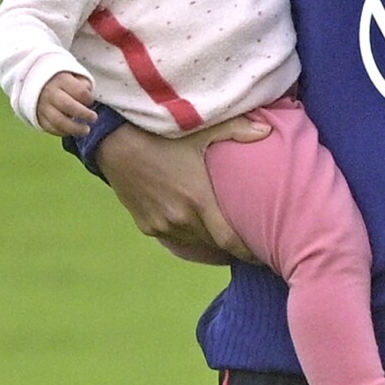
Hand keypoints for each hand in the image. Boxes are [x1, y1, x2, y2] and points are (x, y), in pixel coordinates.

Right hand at [35, 73, 96, 136]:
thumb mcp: (74, 76)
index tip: (91, 101)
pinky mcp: (38, 116)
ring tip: (85, 130)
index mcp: (62, 80)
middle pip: (68, 106)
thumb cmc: (62, 81)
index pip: (79, 91)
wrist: (36, 83)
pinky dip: (62, 132)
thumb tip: (88, 97)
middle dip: (84, 114)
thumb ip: (83, 84)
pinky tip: (72, 132)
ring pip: (58, 121)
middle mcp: (50, 93)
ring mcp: (43, 106)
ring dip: (74, 128)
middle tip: (93, 118)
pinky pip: (50, 128)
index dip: (88, 98)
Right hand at [95, 117, 272, 264]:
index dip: (248, 252)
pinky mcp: (147, 226)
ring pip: (195, 242)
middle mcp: (180, 219)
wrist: (115, 144)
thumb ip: (237, 130)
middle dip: (232, 244)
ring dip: (210, 241)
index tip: (263, 255)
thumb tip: (268, 130)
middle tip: (251, 242)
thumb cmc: (162, 135)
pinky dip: (189, 235)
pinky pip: (175, 238)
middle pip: (214, 244)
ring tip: (227, 236)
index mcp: (198, 200)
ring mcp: (161, 225)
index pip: (230, 240)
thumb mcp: (201, 130)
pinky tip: (198, 227)